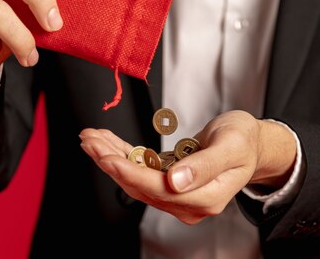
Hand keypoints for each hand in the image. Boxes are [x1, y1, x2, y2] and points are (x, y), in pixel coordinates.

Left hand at [79, 110, 296, 223]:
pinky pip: (139, 169)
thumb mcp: (231, 146)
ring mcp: (176, 194)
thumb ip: (205, 167)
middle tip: (88, 140)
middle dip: (110, 161)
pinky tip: (105, 141)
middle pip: (139, 184)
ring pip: (134, 177)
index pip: (157, 188)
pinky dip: (121, 154)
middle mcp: (187, 201)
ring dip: (110, 156)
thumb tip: (177, 182)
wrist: (249, 143)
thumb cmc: (243, 141)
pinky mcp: (167, 183)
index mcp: (205, 197)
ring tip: (90, 137)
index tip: (105, 155)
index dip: (128, 171)